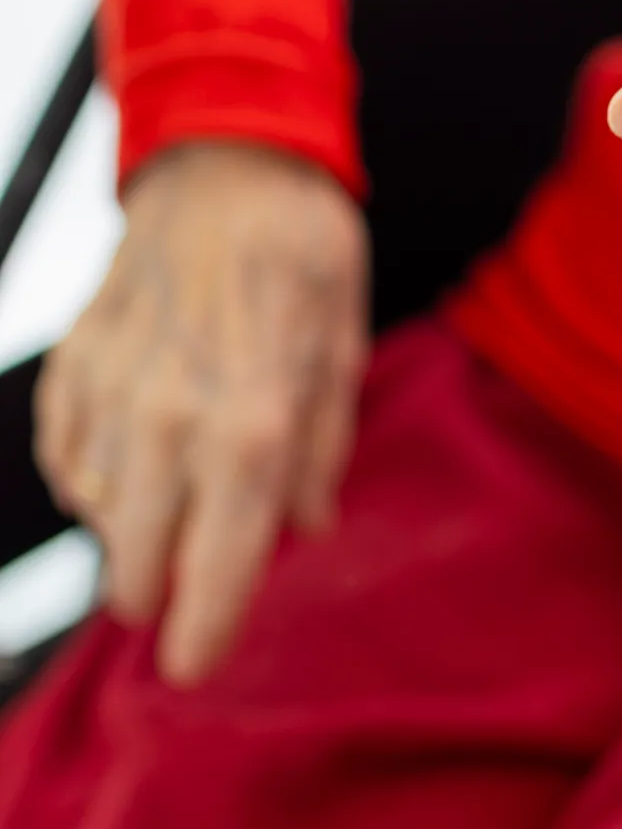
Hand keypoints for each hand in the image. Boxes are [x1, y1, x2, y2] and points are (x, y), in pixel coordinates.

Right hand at [33, 141, 367, 684]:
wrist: (224, 161)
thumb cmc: (304, 252)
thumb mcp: (347, 345)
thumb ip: (325, 446)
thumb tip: (309, 527)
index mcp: (254, 423)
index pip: (221, 560)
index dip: (206, 626)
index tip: (194, 667)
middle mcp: (171, 420)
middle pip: (139, 559)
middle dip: (161, 591)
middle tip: (189, 591)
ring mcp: (110, 395)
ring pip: (97, 515)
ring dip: (132, 530)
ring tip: (177, 505)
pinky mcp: (70, 368)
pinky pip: (67, 461)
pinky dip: (98, 477)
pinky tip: (136, 459)